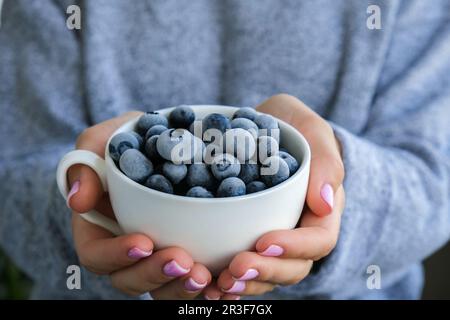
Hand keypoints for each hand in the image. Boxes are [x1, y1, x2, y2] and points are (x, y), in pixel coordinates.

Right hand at [67, 112, 211, 298]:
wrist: (172, 140)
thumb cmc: (130, 141)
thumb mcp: (103, 142)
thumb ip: (85, 164)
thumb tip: (77, 200)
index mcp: (99, 228)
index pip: (96, 255)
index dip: (116, 256)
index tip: (144, 242)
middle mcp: (126, 249)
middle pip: (130, 279)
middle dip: (155, 275)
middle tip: (183, 262)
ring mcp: (156, 255)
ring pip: (162, 288)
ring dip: (181, 288)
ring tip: (205, 276)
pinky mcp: (187, 253)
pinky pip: (191, 281)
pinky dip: (207, 287)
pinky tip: (225, 283)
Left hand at [203, 94, 344, 298]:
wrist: (260, 127)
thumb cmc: (290, 125)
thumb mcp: (310, 129)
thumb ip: (326, 160)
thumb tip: (326, 202)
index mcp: (321, 210)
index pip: (318, 240)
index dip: (294, 248)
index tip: (264, 240)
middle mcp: (299, 231)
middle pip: (293, 267)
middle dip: (266, 272)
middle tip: (235, 269)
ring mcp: (274, 238)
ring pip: (268, 275)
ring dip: (245, 284)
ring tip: (218, 283)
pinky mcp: (247, 239)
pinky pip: (243, 268)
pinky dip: (225, 280)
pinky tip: (205, 284)